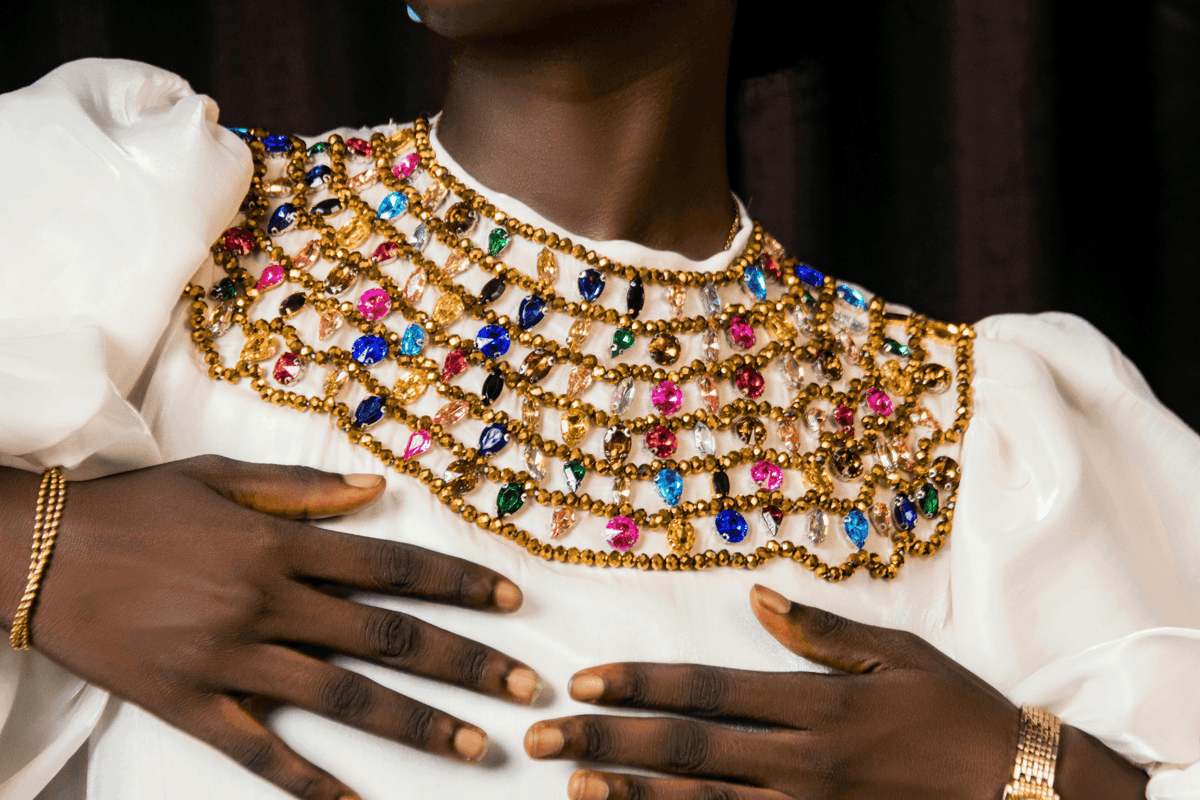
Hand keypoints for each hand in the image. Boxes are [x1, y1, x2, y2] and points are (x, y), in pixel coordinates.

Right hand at [0, 456, 539, 799]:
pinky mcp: (189, 702)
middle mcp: (268, 600)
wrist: (35, 554)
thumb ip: (303, 488)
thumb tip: (378, 489)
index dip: (460, 582)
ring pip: (342, 696)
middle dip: (465, 662)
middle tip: (525, 688)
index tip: (512, 600)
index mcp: (280, 542)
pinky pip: (258, 750)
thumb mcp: (220, 476)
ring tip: (475, 744)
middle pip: (387, 636)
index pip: (393, 566)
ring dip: (416, 723)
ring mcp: (230, 656)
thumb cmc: (133, 508)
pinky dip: (308, 782)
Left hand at [525, 583, 1020, 799]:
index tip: (583, 679)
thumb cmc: (958, 715)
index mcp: (815, 706)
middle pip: (684, 750)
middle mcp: (800, 762)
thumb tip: (755, 595)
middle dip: (605, 740)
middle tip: (540, 736)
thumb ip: (819, 630)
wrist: (1021, 791)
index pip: (705, 689)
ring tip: (569, 784)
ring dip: (628, 795)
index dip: (638, 684)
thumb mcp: (896, 657)